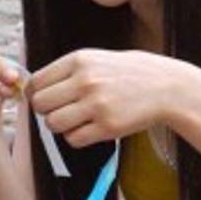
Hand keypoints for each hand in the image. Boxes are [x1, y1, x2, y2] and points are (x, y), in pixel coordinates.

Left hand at [28, 49, 178, 147]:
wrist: (167, 87)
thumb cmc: (130, 74)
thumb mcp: (97, 59)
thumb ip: (68, 71)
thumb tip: (33, 88)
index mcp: (79, 60)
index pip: (36, 82)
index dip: (37, 94)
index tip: (47, 99)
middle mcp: (85, 81)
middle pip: (40, 104)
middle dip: (48, 111)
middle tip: (63, 111)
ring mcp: (97, 105)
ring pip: (54, 124)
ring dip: (61, 126)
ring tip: (78, 120)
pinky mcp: (108, 127)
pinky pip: (74, 139)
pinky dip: (77, 137)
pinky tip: (91, 128)